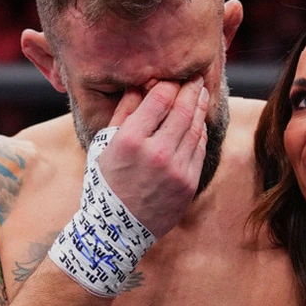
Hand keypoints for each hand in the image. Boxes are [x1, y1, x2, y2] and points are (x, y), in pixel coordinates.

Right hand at [97, 77, 209, 237]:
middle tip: (196, 77)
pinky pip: (199, 149)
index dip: (170, 83)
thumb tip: (139, 85)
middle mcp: (156, 153)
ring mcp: (175, 170)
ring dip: (200, 108)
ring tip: (201, 93)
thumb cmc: (105, 184)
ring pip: (195, 128)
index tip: (175, 76)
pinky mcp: (188, 183)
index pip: (159, 99)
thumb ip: (124, 113)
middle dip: (191, 89)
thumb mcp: (105, 146)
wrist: (117, 229)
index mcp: (130, 140)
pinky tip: (198, 121)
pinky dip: (200, 132)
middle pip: (182, 110)